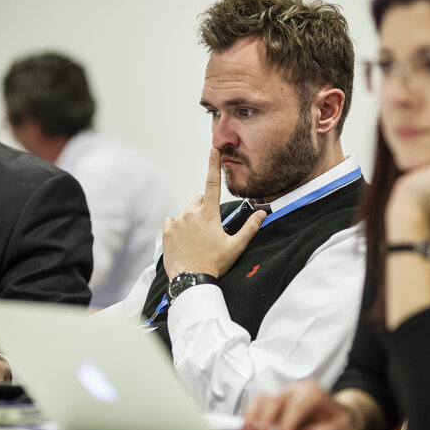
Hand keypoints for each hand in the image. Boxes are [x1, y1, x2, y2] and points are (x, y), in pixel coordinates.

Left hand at [162, 148, 265, 279]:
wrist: (190, 280)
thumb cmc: (215, 264)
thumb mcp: (236, 247)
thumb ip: (250, 228)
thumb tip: (262, 213)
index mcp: (208, 214)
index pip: (212, 183)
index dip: (213, 165)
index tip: (213, 149)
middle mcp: (191, 213)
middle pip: (200, 199)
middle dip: (205, 206)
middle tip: (211, 228)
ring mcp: (177, 221)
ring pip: (187, 211)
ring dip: (192, 218)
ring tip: (198, 239)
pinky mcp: (166, 231)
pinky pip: (172, 220)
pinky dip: (178, 225)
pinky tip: (184, 239)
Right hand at [243, 381, 358, 429]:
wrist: (341, 412)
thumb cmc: (340, 418)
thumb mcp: (341, 426)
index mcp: (313, 392)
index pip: (296, 406)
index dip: (286, 423)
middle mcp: (296, 390)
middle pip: (276, 400)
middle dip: (266, 421)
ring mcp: (284, 395)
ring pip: (263, 399)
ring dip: (254, 416)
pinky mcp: (276, 404)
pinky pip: (259, 404)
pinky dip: (251, 414)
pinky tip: (247, 427)